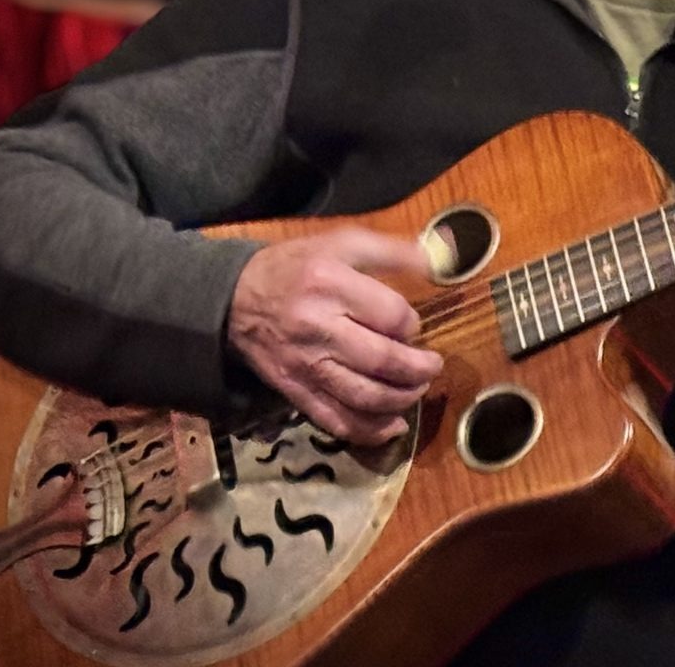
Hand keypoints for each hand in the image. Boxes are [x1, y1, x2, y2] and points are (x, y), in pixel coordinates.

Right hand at [227, 228, 443, 444]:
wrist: (235, 300)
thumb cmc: (297, 268)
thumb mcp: (341, 243)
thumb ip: (391, 251)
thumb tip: (439, 260)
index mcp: (330, 284)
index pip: (391, 315)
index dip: (412, 324)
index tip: (412, 325)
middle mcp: (317, 327)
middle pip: (382, 360)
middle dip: (419, 369)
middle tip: (433, 366)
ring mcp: (305, 365)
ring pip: (364, 396)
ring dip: (402, 399)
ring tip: (418, 389)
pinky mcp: (295, 391)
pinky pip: (337, 420)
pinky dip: (370, 430)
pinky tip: (394, 426)